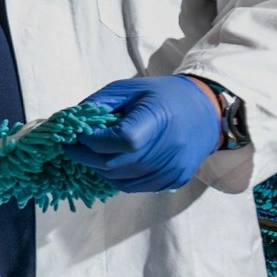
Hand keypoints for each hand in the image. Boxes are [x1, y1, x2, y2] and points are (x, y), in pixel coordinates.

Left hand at [65, 75, 225, 192]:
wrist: (206, 112)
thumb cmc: (162, 96)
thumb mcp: (129, 89)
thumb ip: (98, 104)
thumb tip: (70, 121)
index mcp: (158, 118)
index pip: (122, 140)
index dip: (94, 141)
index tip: (76, 136)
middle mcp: (170, 147)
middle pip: (116, 164)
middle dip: (87, 157)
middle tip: (74, 148)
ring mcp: (174, 167)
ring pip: (121, 180)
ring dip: (100, 169)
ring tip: (94, 154)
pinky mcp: (175, 179)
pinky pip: (136, 187)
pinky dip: (118, 178)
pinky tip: (115, 162)